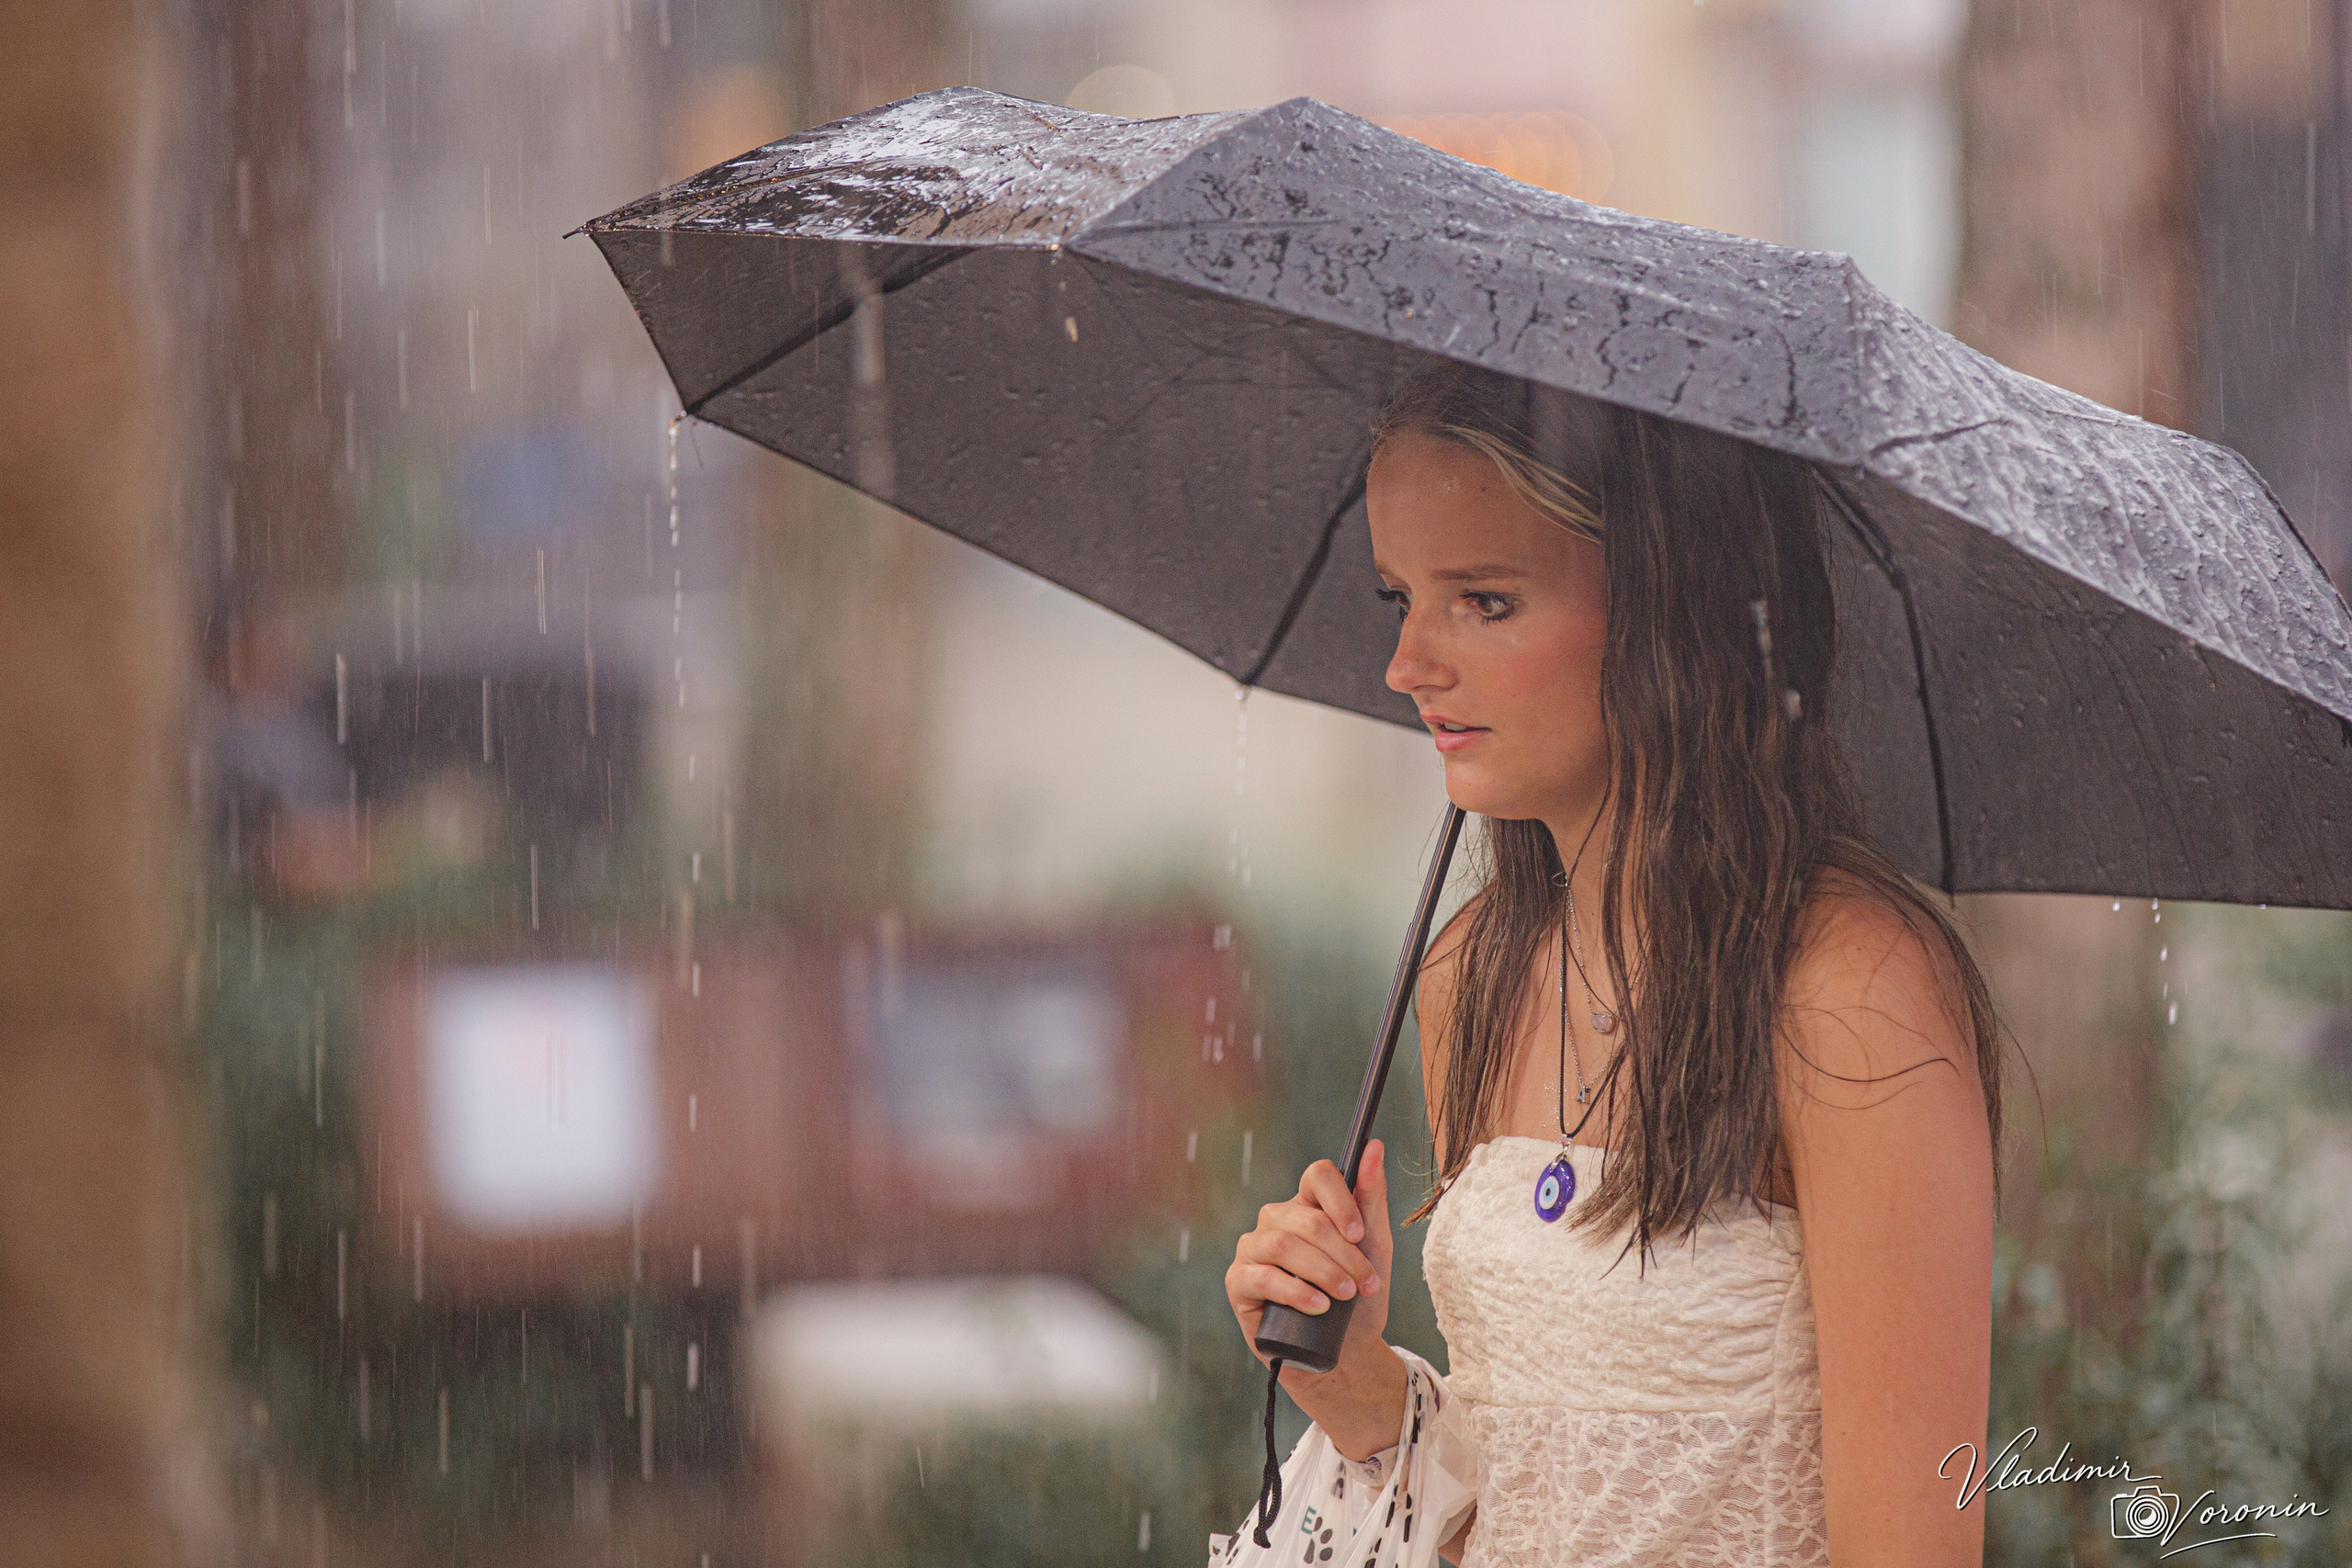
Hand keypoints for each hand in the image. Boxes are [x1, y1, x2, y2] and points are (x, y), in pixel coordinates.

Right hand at [1225, 1138, 1393, 1370]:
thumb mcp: (1375, 1247)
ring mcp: (1253, 1249)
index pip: (1316, 1175)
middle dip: (1342, 1253)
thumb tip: (1375, 1146)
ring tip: (1345, 1295)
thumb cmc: (1357, 1296)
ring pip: (1282, 1244)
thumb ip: (1372, 1197)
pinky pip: (1262, 1276)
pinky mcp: (1239, 1282)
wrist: (1344, 1351)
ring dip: (1322, 1271)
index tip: (1359, 1233)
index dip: (1339, 1199)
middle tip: (1365, 1283)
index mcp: (1307, 1205)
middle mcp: (1276, 1220)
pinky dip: (1295, 1290)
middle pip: (1305, 1218)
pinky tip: (1317, 1305)